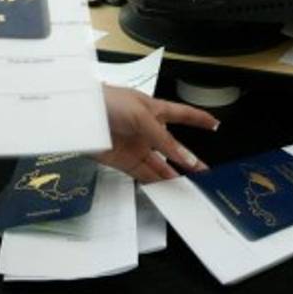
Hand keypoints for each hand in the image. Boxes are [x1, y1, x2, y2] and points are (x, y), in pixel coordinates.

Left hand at [95, 85, 218, 182]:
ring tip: (188, 188)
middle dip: (188, 160)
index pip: (182, 114)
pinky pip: (143, 174)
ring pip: (160, 165)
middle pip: (172, 148)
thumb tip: (184, 157)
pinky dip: (155, 183)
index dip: (198, 119)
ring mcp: (136, 146)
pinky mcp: (124, 161)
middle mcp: (147, 130)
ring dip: (173, 176)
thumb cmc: (109, 103)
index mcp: (154, 111)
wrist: (79, 115)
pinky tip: (166, 190)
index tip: (214, 124)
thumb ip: (164, 139)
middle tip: (204, 173)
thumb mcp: (142, 116)